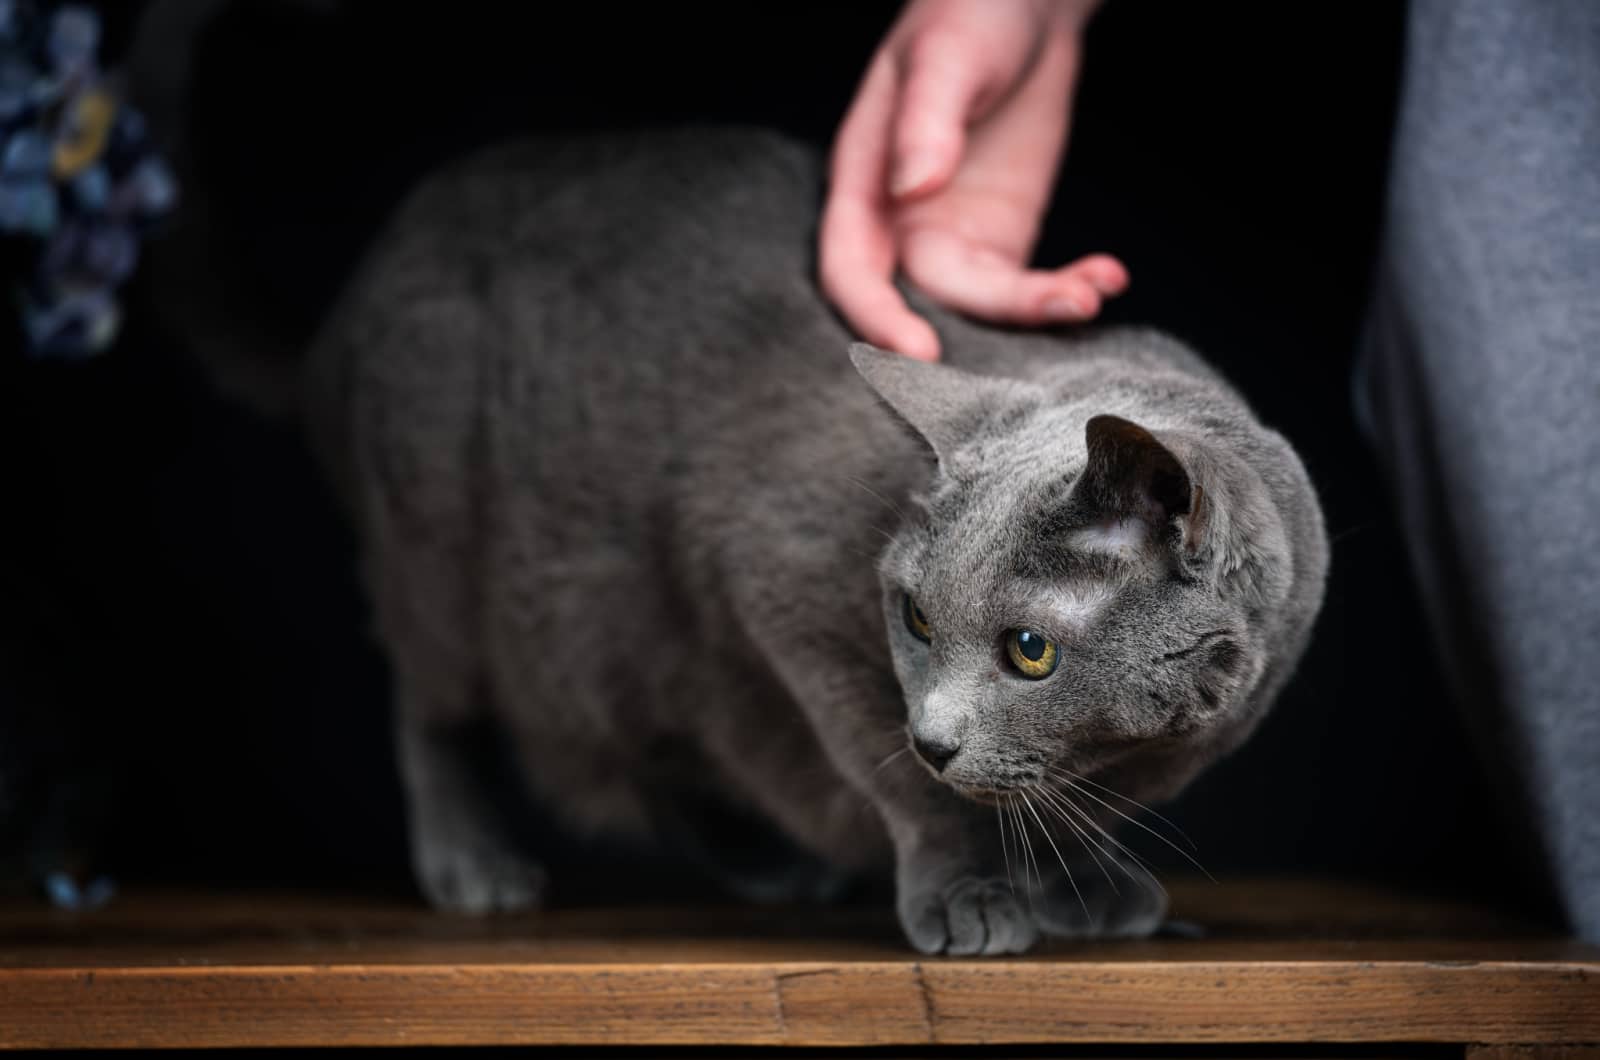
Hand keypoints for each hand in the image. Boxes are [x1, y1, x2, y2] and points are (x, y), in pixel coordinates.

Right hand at [820, 0, 1126, 360]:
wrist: (1023, 6)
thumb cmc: (966, 15)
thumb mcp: (946, 56)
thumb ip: (926, 120)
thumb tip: (914, 188)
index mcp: (862, 183)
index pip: (851, 268)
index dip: (877, 316)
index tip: (919, 353)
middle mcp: (899, 226)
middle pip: (925, 297)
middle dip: (979, 327)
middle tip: (1054, 311)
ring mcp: (952, 240)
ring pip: (982, 304)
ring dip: (1038, 308)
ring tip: (1093, 291)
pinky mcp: (1003, 244)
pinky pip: (1027, 289)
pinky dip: (1066, 289)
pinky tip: (1108, 277)